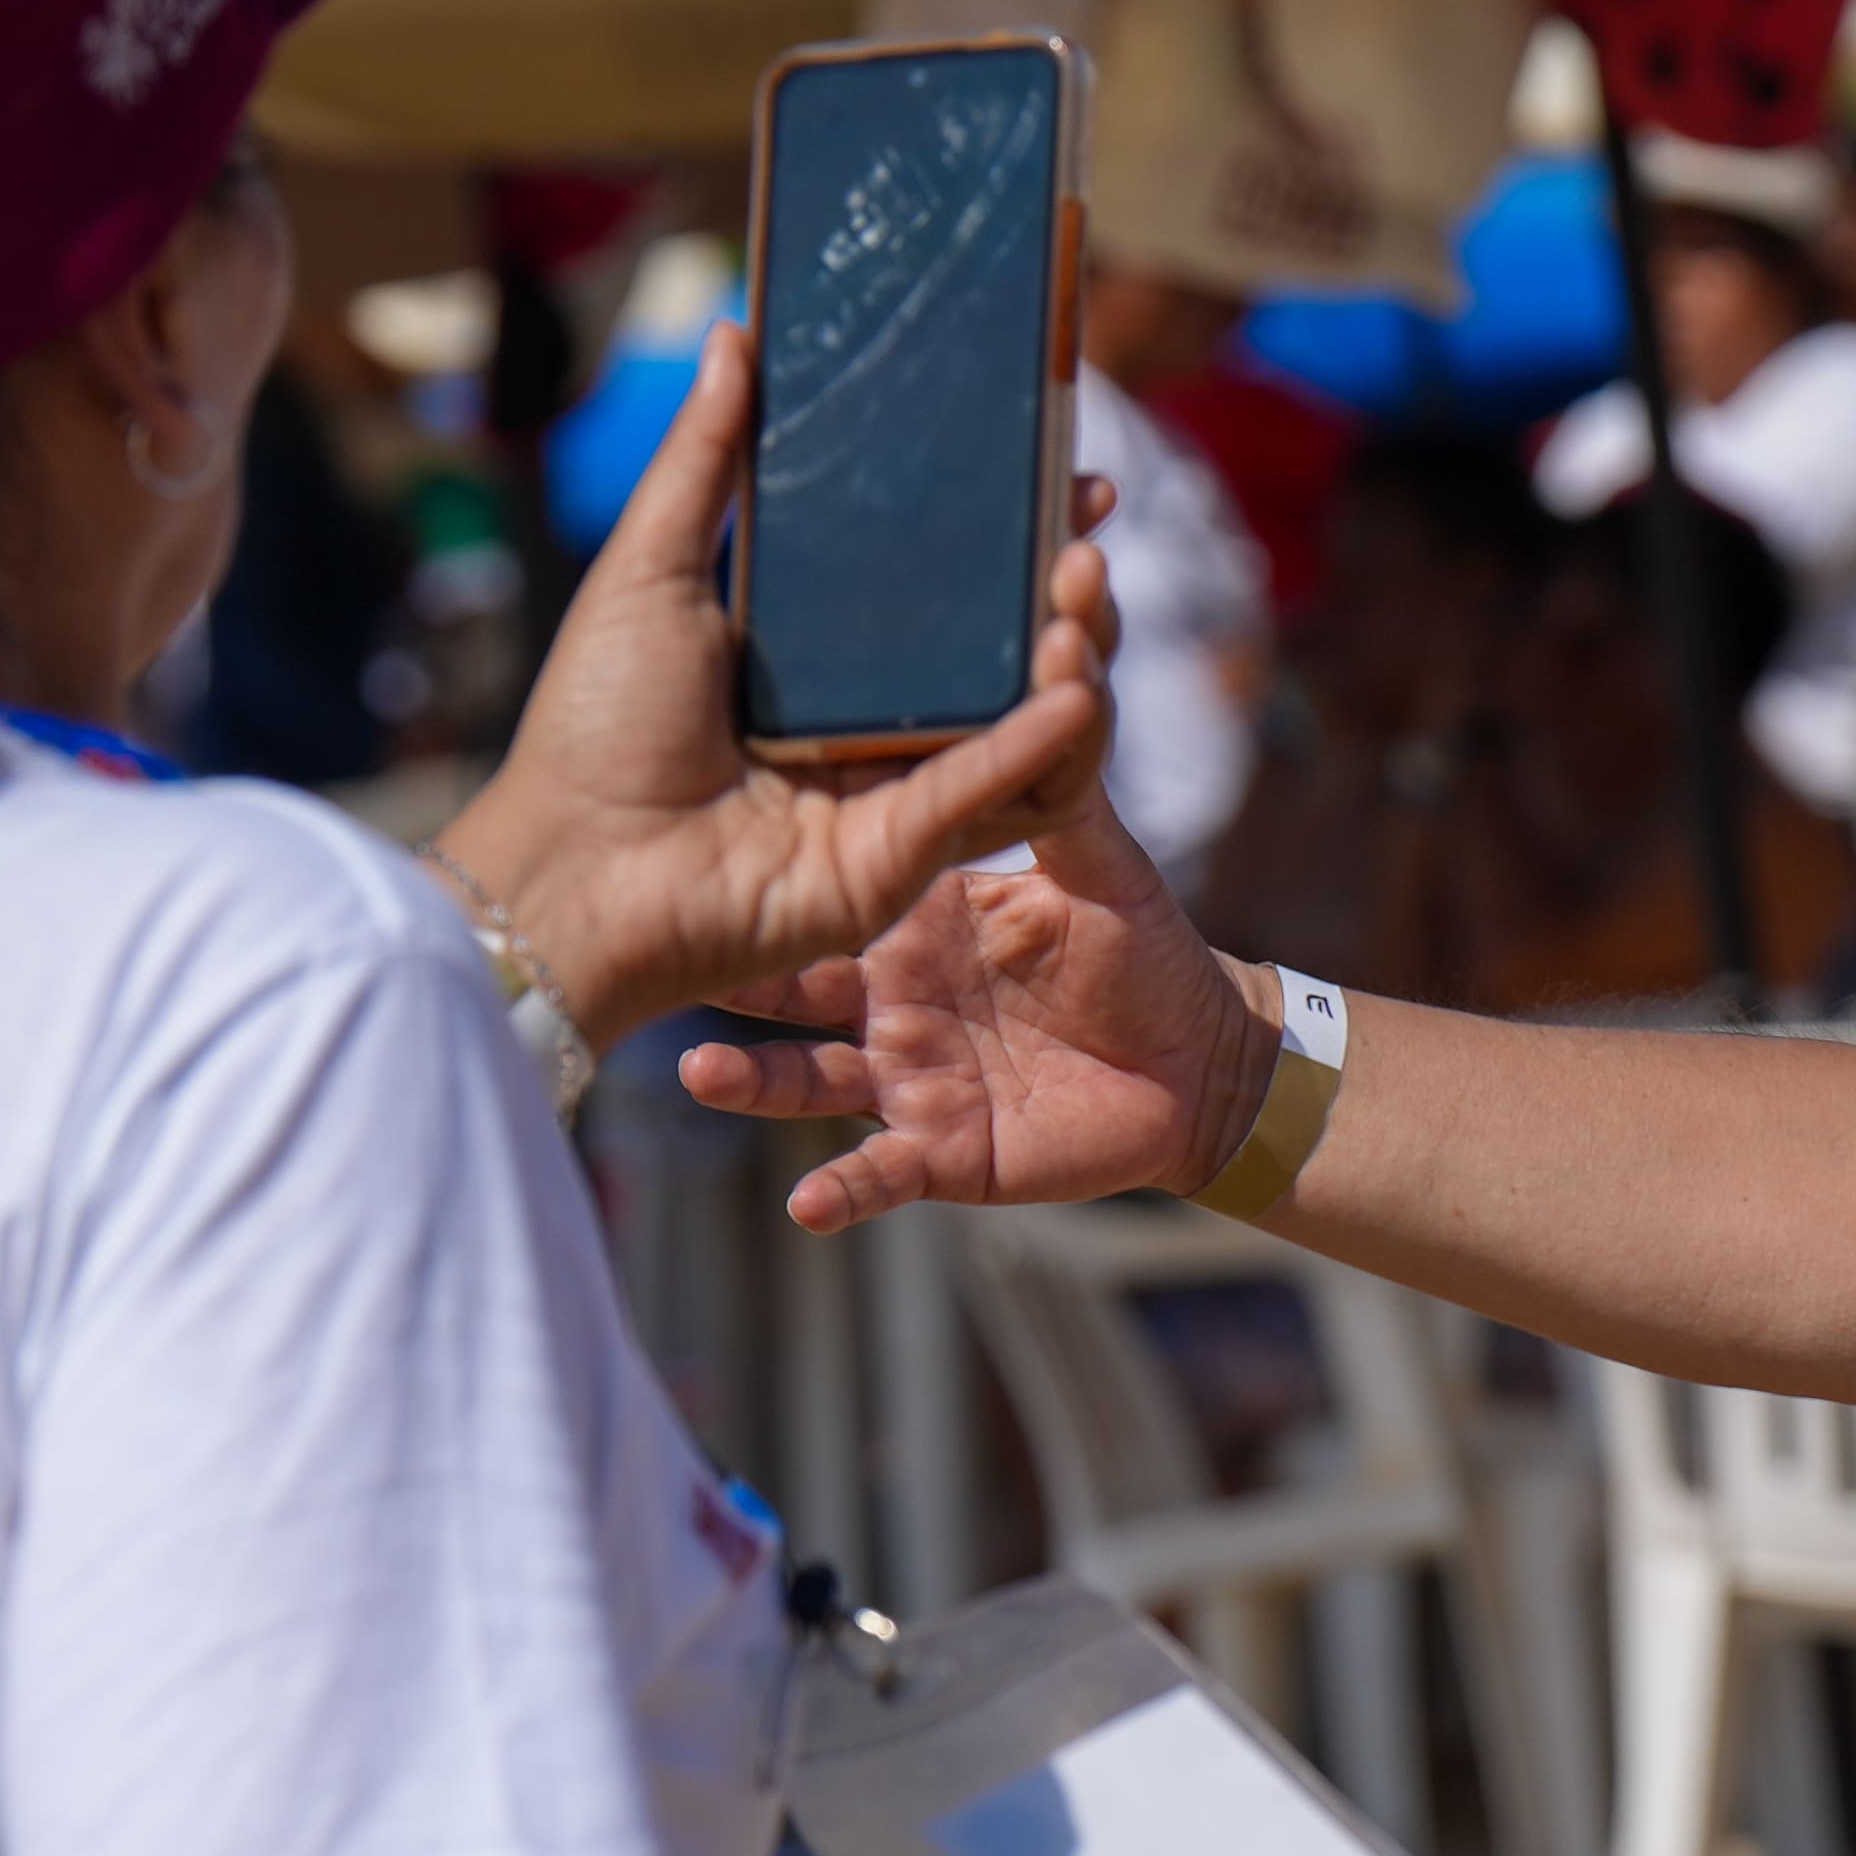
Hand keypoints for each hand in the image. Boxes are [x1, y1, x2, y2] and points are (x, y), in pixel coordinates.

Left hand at [424, 324, 1117, 1050]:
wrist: (570, 868)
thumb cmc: (592, 725)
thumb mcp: (649, 569)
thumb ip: (704, 460)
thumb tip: (732, 333)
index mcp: (826, 654)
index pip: (948, 579)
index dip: (1015, 530)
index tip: (1072, 474)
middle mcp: (875, 722)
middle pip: (1005, 650)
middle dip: (1063, 592)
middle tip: (1087, 541)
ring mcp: (897, 793)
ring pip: (1021, 725)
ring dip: (1070, 662)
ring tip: (1084, 600)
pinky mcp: (903, 859)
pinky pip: (986, 794)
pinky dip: (1035, 746)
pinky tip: (1072, 693)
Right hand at [683, 770, 1282, 1227]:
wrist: (1204, 1065)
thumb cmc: (1148, 951)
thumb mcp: (1100, 859)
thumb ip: (1060, 779)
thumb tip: (1059, 649)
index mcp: (914, 917)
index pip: (827, 885)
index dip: (768, 864)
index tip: (695, 827)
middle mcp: (890, 995)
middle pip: (782, 985)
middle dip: (720, 971)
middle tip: (651, 948)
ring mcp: (907, 1077)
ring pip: (804, 1080)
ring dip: (749, 1081)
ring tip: (697, 1070)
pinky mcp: (941, 1153)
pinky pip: (877, 1174)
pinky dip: (841, 1193)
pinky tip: (803, 1206)